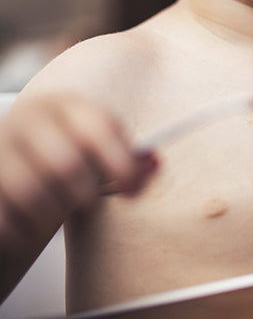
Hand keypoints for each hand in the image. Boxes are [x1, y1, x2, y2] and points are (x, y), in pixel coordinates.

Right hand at [0, 95, 155, 249]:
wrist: (11, 154)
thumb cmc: (67, 152)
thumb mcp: (99, 148)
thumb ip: (130, 158)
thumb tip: (153, 165)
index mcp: (67, 105)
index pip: (99, 129)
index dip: (122, 165)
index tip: (133, 193)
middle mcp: (31, 119)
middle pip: (66, 164)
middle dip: (85, 193)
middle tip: (90, 205)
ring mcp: (2, 145)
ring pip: (32, 192)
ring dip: (51, 213)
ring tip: (56, 213)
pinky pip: (5, 214)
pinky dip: (21, 230)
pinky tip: (28, 228)